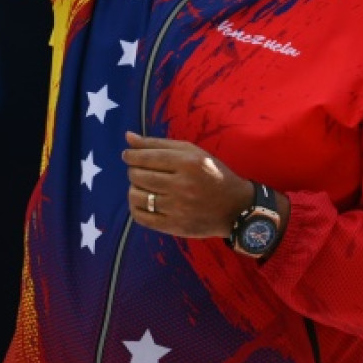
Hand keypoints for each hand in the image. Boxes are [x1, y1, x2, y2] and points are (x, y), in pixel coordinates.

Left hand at [123, 132, 255, 238]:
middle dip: (133, 171)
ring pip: (137, 195)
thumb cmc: (213, 174)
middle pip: (138, 175)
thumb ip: (159, 143)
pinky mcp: (173, 226)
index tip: (127, 155)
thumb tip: (128, 137)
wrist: (235, 208)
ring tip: (141, 186)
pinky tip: (142, 202)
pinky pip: (141, 217)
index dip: (131, 155)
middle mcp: (181, 185)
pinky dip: (135, 207)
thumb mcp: (193, 152)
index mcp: (187, 162)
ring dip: (133, 188)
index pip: (147, 157)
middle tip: (139, 170)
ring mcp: (177, 208)